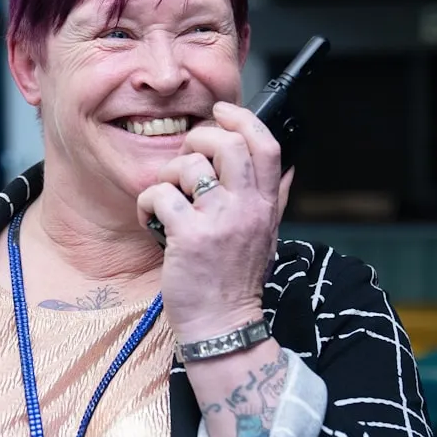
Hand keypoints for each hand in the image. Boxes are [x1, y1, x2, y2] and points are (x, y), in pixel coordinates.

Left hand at [136, 101, 294, 343]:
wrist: (222, 325)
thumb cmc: (236, 280)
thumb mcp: (267, 235)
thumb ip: (275, 198)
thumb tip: (289, 167)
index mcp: (265, 205)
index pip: (267, 146)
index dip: (243, 119)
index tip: (222, 111)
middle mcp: (246, 209)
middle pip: (228, 144)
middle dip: (199, 139)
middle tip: (187, 156)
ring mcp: (218, 222)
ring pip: (188, 167)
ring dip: (167, 175)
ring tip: (167, 197)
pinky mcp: (188, 237)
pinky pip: (160, 195)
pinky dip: (147, 202)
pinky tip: (152, 218)